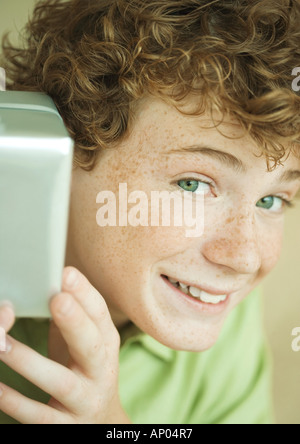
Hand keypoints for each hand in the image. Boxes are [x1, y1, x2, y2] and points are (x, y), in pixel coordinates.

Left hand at [0, 267, 129, 423]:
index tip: (66, 273)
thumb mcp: (85, 344)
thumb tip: (46, 285)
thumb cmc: (84, 371)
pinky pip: (38, 414)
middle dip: (75, 322)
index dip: (85, 295)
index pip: (100, 316)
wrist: (100, 422)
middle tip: (57, 298)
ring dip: (30, 361)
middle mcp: (101, 371)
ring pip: (60, 381)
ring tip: (2, 342)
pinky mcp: (65, 426)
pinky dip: (15, 401)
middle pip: (91, 347)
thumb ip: (70, 319)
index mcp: (106, 344)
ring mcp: (84, 400)